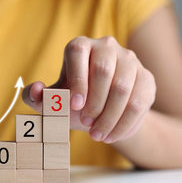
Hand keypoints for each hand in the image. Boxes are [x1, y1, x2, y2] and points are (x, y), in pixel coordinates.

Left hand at [22, 36, 155, 143]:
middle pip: (103, 70)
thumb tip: (37, 89)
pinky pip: (139, 102)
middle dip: (94, 102)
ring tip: (96, 135)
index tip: (74, 106)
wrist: (102, 114)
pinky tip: (111, 136)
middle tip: (85, 123)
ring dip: (109, 117)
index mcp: (80, 46)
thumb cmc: (72, 103)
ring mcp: (129, 60)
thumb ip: (36, 96)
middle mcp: (106, 47)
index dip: (76, 79)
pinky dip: (124, 123)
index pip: (77, 53)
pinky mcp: (145, 78)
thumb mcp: (52, 101)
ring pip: (123, 88)